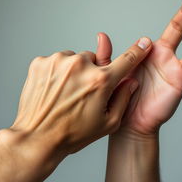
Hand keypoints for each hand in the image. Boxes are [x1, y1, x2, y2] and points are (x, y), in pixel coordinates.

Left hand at [0, 36, 151, 168]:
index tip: (144, 43)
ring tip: (66, 92)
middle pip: (94, 59)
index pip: (126, 60)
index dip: (138, 51)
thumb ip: (124, 98)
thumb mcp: (108, 123)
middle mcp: (80, 65)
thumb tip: (131, 81)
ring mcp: (59, 61)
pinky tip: (54, 89)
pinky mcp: (41, 62)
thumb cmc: (73, 134)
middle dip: (92, 72)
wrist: (38, 138)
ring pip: (75, 59)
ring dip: (74, 71)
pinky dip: (58, 72)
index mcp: (100, 81)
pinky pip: (57, 61)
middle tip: (82, 91)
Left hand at [96, 0, 181, 135]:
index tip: (118, 58)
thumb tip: (101, 34)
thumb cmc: (121, 101)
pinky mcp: (180, 75)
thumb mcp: (110, 75)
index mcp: (141, 57)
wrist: (130, 124)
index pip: (143, 40)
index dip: (135, 46)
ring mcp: (169, 64)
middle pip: (171, 29)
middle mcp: (157, 57)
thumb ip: (107, 56)